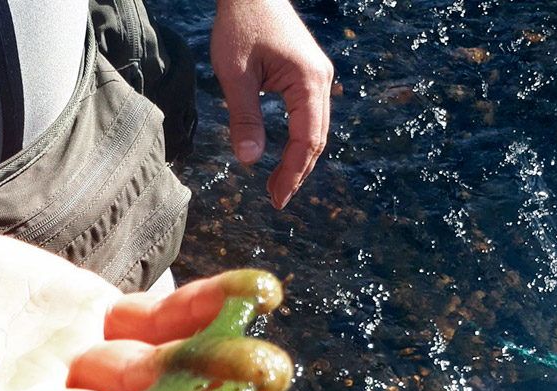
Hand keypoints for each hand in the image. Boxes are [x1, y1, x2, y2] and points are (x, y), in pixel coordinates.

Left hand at [212, 0, 333, 208]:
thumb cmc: (240, 24)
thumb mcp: (235, 74)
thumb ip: (244, 117)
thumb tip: (250, 160)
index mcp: (308, 81)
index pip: (306, 140)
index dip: (292, 173)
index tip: (276, 198)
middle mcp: (321, 80)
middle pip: (316, 140)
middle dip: (297, 173)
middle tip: (275, 200)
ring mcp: (317, 77)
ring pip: (315, 130)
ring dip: (298, 159)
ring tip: (276, 185)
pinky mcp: (308, 74)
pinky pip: (309, 116)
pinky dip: (298, 140)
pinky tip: (282, 156)